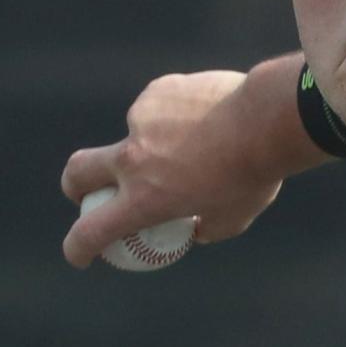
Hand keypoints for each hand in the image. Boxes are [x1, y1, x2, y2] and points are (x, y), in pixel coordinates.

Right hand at [61, 70, 282, 267]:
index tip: (80, 254)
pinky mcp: (156, 92)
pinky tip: (205, 117)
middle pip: (77, 173)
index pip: (91, 231)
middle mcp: (133, 160)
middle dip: (76, 187)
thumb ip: (205, 228)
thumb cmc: (255, 174)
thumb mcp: (233, 218)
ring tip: (200, 142)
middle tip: (91, 193)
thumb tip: (195, 230)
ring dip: (152, 144)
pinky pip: (156, 109)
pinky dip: (173, 118)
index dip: (78, 247)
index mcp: (144, 200)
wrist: (268, 119)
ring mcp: (140, 121)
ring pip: (133, 136)